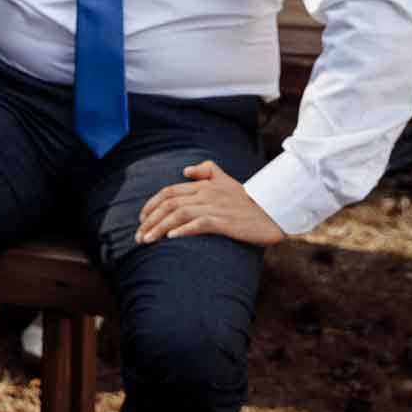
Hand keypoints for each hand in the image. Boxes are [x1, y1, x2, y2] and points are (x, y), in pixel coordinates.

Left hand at [136, 161, 284, 245]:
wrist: (274, 212)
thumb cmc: (249, 200)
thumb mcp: (227, 181)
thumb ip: (207, 171)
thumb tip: (185, 170)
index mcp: (204, 185)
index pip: (169, 191)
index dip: (152, 204)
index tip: (141, 219)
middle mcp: (207, 194)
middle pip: (170, 203)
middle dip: (150, 220)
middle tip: (138, 236)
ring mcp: (216, 207)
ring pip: (180, 214)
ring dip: (160, 227)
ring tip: (147, 240)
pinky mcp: (226, 222)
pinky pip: (200, 223)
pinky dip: (183, 229)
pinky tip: (171, 238)